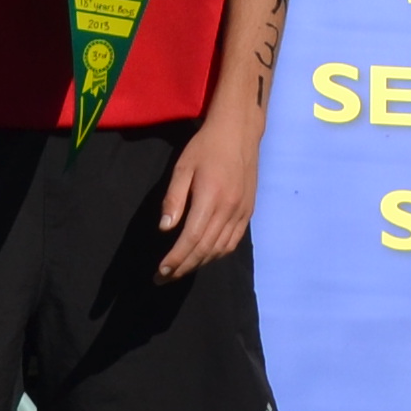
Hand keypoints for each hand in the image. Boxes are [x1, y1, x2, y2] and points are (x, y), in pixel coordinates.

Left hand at [156, 103, 263, 278]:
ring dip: (199, 264)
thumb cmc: (205, 146)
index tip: (161, 270)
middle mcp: (229, 209)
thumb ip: (174, 198)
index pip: (192, 238)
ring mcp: (242, 212)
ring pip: (220, 249)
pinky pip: (233, 241)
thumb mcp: (183, 167)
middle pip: (205, 249)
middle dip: (184, 267)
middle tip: (164, 278)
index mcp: (211, 198)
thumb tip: (165, 228)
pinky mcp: (248, 211)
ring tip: (180, 270)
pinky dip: (217, 254)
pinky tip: (204, 256)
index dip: (176, 258)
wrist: (239, 131)